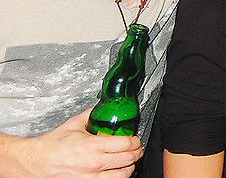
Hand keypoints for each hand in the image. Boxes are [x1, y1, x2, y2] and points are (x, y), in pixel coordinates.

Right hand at [0, 108, 141, 177]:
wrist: (35, 162)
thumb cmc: (52, 145)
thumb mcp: (74, 124)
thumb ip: (92, 114)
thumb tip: (103, 107)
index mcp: (93, 146)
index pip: (126, 144)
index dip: (135, 140)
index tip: (134, 138)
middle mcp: (94, 164)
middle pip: (129, 159)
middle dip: (136, 152)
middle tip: (136, 148)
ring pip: (123, 175)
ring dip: (129, 167)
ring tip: (127, 161)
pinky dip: (117, 176)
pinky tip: (115, 170)